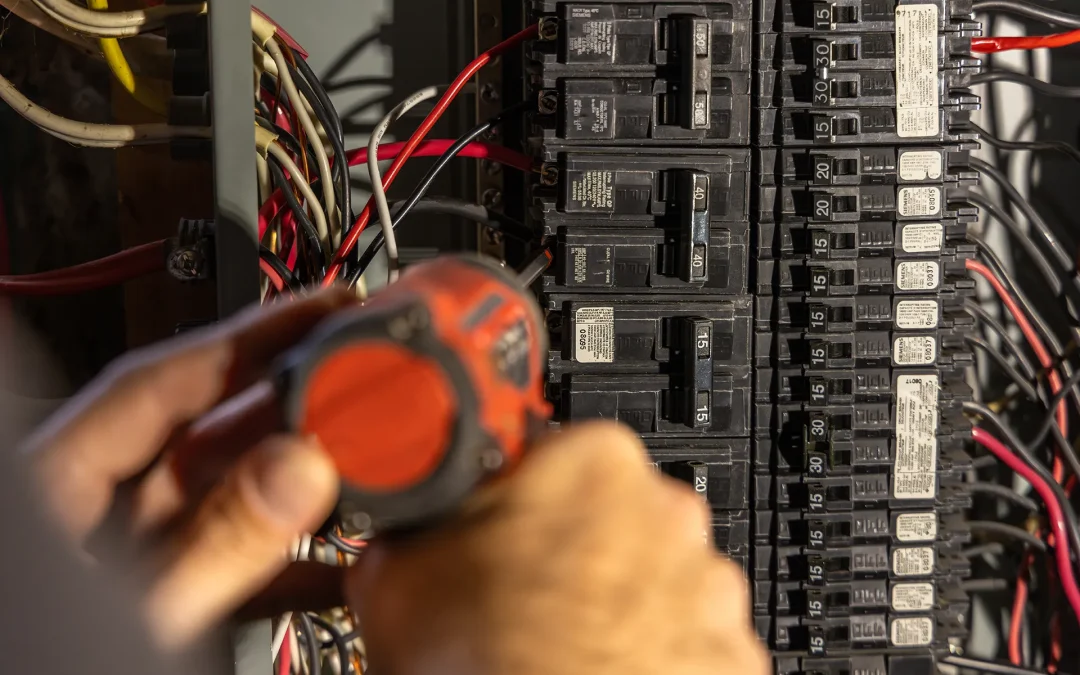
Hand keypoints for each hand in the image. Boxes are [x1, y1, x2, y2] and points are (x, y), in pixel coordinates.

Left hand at [23, 289, 354, 650]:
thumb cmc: (36, 657)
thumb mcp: (128, 607)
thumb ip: (214, 543)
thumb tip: (294, 467)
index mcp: (56, 484)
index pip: (162, 382)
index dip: (246, 337)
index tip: (319, 309)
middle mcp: (100, 510)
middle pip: (212, 435)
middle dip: (295, 409)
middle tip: (368, 385)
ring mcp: (139, 557)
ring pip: (237, 499)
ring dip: (308, 485)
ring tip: (376, 466)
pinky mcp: (171, 601)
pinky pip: (243, 564)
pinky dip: (297, 560)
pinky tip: (350, 561)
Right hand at [349, 422, 768, 674]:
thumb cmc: (498, 673)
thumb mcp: (397, 583)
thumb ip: (407, 530)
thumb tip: (400, 530)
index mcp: (589, 462)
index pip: (537, 449)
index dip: (502, 496)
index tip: (488, 524)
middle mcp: (665, 512)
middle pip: (596, 514)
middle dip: (557, 550)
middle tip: (509, 601)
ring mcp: (706, 585)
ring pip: (644, 577)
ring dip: (606, 604)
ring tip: (553, 653)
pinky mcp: (731, 653)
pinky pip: (681, 638)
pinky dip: (647, 655)